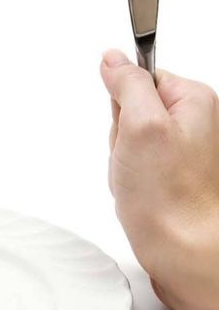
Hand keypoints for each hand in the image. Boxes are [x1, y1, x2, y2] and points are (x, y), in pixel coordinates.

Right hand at [101, 50, 218, 309]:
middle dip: (120, 137)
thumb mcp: (140, 126)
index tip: (128, 128)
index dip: (121, 105)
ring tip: (137, 180)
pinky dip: (129, 179)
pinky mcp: (174, 176)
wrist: (186, 250)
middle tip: (133, 160)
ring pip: (130, 142)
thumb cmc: (170, 196)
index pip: (139, 79)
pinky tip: (140, 192)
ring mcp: (185, 152)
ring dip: (123, 161)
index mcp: (194, 100)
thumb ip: (127, 85)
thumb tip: (114, 59)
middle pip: (132, 110)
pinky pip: (135, 166)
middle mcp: (195, 123)